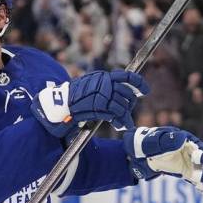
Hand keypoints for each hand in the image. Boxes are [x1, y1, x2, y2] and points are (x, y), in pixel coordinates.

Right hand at [32, 70, 149, 137]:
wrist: (58, 105)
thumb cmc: (74, 99)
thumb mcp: (90, 88)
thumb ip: (106, 89)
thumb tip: (126, 96)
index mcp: (101, 77)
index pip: (126, 76)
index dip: (138, 83)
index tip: (145, 91)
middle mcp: (103, 83)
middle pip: (126, 93)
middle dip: (129, 104)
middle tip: (126, 112)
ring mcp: (101, 94)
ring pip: (122, 105)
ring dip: (124, 116)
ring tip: (124, 123)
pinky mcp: (98, 106)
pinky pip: (115, 114)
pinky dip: (120, 121)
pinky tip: (120, 126)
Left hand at [123, 126, 202, 194]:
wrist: (136, 154)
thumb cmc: (144, 144)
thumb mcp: (152, 141)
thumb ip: (166, 141)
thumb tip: (182, 139)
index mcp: (181, 138)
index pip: (196, 145)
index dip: (200, 152)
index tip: (202, 159)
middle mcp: (187, 150)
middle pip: (200, 160)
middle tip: (202, 179)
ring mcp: (187, 161)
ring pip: (200, 170)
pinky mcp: (184, 171)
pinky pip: (194, 178)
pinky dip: (201, 185)